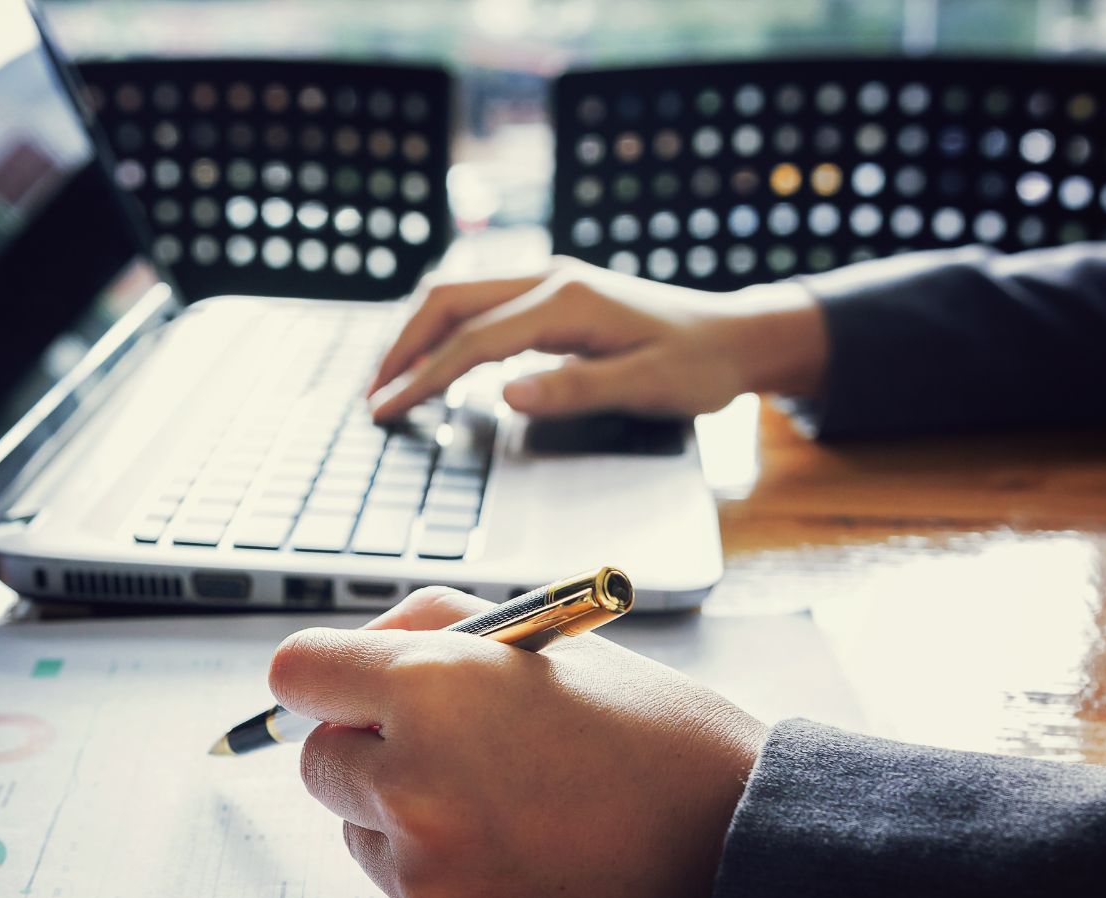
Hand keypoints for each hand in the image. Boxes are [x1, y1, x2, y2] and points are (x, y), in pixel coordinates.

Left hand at [270, 587, 768, 897]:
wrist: (751, 859)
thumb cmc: (661, 742)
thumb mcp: (554, 646)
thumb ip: (438, 626)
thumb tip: (359, 653)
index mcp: (437, 689)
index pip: (298, 672)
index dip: (330, 677)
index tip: (352, 689)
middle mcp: (416, 784)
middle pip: (318, 763)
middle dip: (368, 752)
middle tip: (454, 752)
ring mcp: (430, 879)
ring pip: (362, 837)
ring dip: (406, 823)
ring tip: (515, 815)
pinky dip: (454, 891)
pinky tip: (534, 874)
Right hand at [366, 257, 830, 423]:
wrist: (734, 335)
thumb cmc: (697, 366)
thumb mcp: (645, 387)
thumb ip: (575, 389)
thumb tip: (506, 394)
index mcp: (566, 302)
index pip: (473, 342)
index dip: (422, 378)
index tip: (386, 411)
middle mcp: (549, 279)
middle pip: (448, 301)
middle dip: (402, 347)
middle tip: (371, 396)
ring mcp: (548, 281)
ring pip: (458, 296)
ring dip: (416, 335)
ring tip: (388, 381)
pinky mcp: (551, 294)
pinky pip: (480, 305)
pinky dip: (444, 331)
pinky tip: (432, 362)